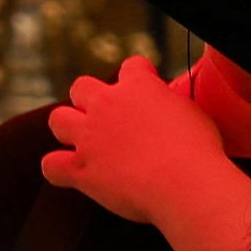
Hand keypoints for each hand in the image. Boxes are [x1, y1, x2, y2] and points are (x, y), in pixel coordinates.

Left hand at [42, 56, 229, 225]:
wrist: (185, 183)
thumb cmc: (199, 152)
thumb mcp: (194, 114)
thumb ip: (172, 107)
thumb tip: (168, 112)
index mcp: (139, 87)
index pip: (132, 66)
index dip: (139, 78)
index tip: (148, 95)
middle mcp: (107, 105)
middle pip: (81, 87)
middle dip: (90, 101)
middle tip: (108, 122)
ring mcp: (89, 137)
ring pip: (58, 120)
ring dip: (68, 129)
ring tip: (85, 144)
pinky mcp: (81, 169)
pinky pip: (51, 166)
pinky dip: (58, 170)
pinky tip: (71, 175)